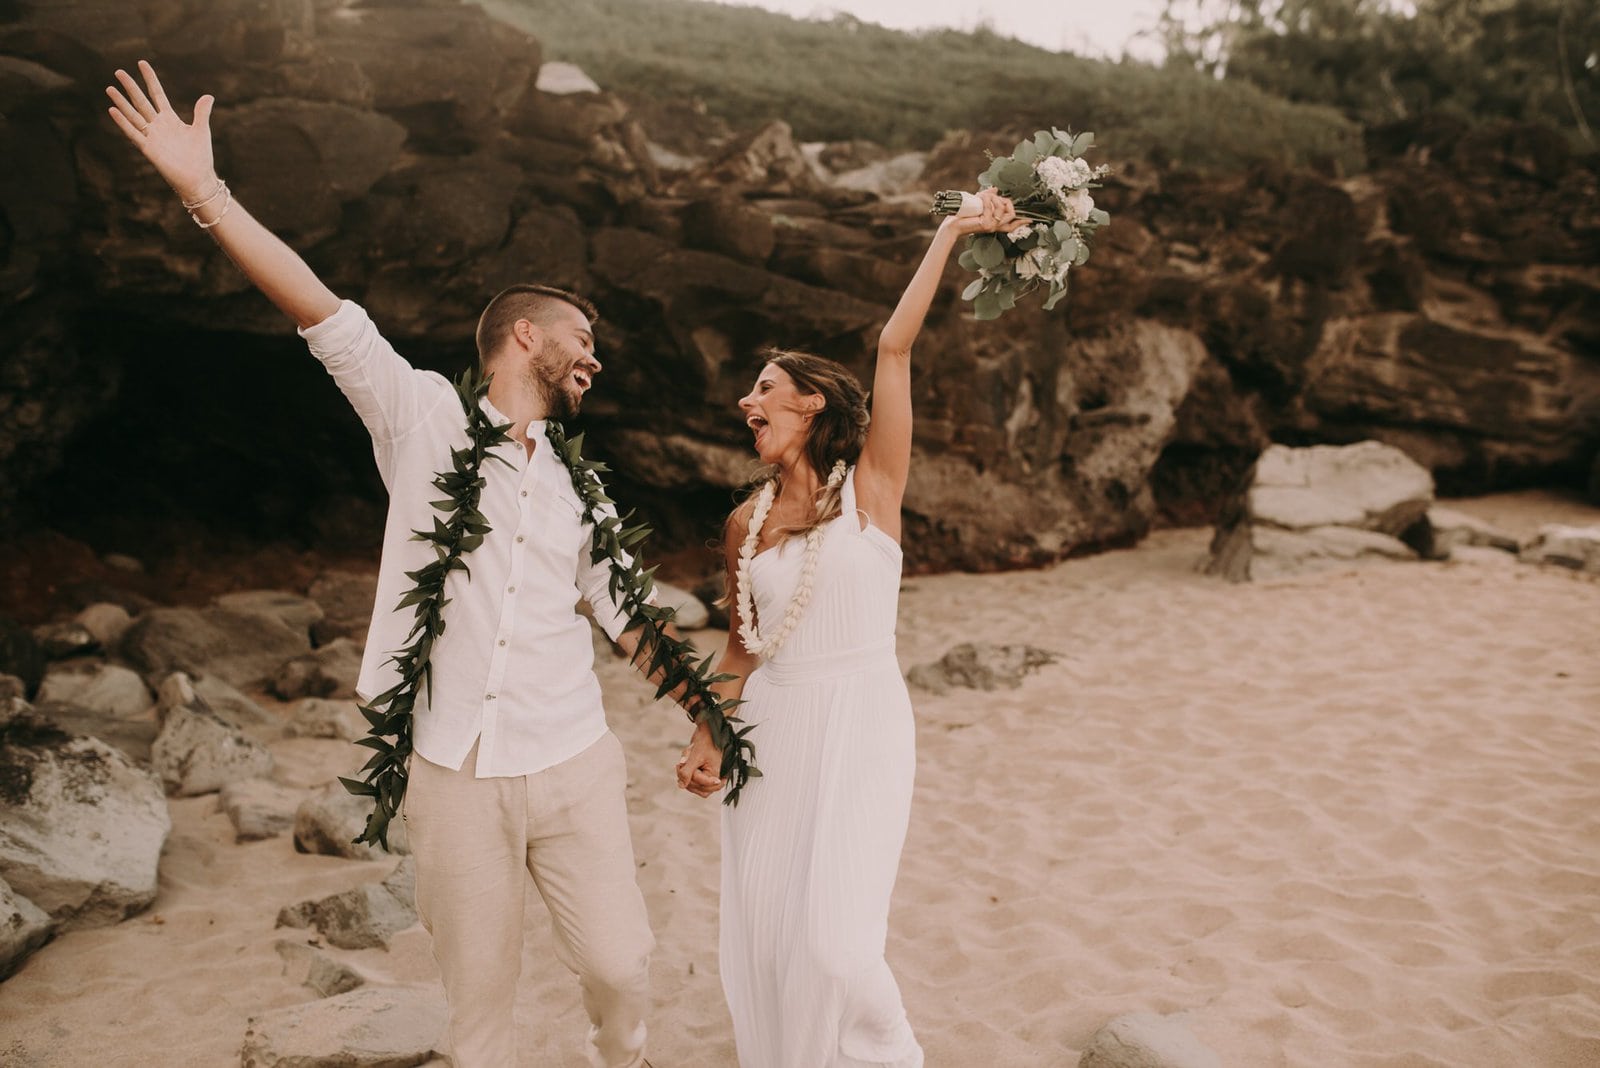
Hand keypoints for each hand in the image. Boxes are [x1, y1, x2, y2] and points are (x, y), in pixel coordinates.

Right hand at [106, 60, 218, 203]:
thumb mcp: (201, 130)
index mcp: (170, 119)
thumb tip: (208, 95)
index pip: (157, 94)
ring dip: (121, 102)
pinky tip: (113, 110)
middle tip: (119, 72)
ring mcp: (152, 136)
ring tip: (110, 88)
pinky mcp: (148, 149)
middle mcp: (158, 125)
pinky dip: (123, 122)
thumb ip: (202, 112)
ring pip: (133, 115)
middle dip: (131, 87)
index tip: (142, 63)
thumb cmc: (200, 156)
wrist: (198, 178)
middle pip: (141, 101)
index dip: (150, 79)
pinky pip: (133, 133)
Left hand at [675, 719, 724, 798]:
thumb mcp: (695, 756)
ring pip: (695, 785)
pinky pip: (693, 780)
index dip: (689, 776)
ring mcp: (711, 777)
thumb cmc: (706, 741)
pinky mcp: (705, 775)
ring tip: (684, 761)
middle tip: (680, 764)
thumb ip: (687, 772)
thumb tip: (681, 786)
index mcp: (718, 775)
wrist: (708, 730)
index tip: (681, 765)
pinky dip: (688, 772)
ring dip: (686, 774)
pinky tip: (686, 761)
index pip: (701, 785)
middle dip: (687, 776)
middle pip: (699, 788)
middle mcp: (717, 778)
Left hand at [943, 187, 1017, 237]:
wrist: (952, 223)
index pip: (1012, 225)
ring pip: (1002, 208)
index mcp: (995, 223)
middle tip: (987, 197)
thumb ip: (989, 196)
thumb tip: (996, 189)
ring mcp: (992, 226)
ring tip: (979, 198)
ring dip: (992, 199)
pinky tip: (978, 200)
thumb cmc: (964, 214)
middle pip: (1011, 213)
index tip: (1029, 220)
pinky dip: (985, 200)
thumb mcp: (979, 203)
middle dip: (1002, 201)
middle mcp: (995, 226)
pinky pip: (992, 207)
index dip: (1021, 222)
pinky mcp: (987, 225)